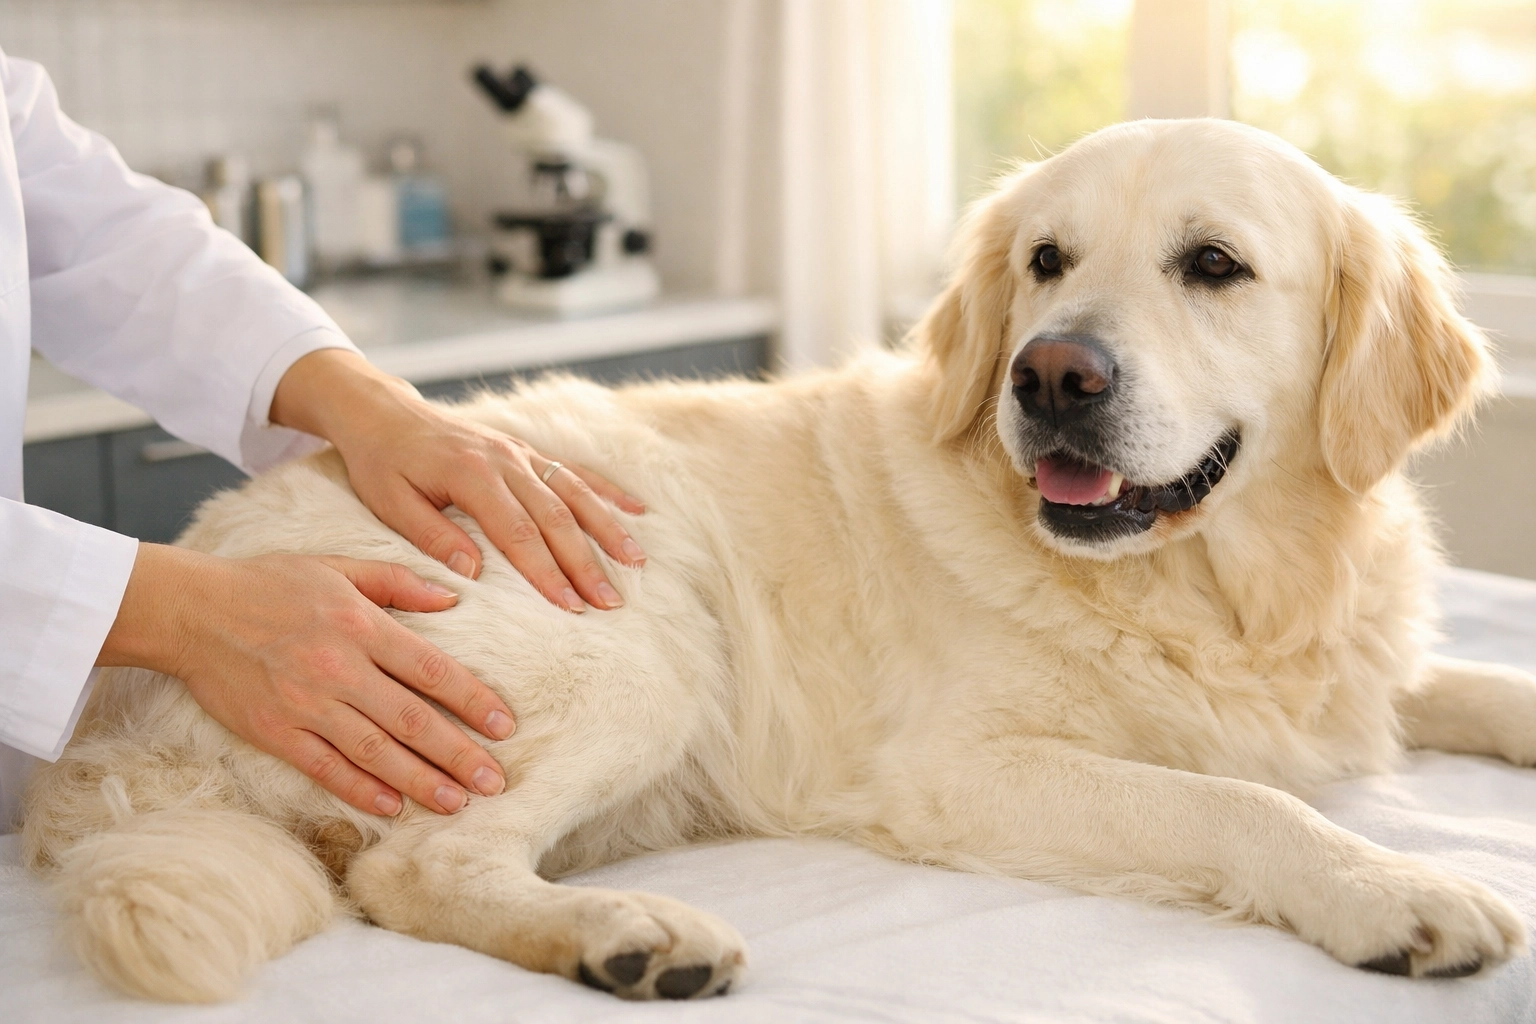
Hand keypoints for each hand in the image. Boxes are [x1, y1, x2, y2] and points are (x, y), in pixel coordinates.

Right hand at [98, 544, 515, 816]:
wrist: (191, 610)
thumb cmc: (268, 584)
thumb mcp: (338, 568)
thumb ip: (397, 582)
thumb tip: (452, 598)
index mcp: (360, 627)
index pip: (431, 671)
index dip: (472, 700)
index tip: (504, 726)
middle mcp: (339, 670)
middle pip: (412, 721)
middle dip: (458, 755)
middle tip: (495, 783)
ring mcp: (306, 705)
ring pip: (375, 752)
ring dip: (420, 782)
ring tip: (456, 803)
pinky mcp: (275, 731)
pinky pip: (325, 768)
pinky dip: (360, 790)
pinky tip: (391, 807)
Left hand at [271, 349, 646, 612]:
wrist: (384, 412)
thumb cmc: (381, 462)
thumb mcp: (389, 502)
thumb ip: (431, 535)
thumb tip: (474, 572)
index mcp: (471, 474)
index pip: (518, 532)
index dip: (547, 572)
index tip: (570, 606)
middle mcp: (506, 460)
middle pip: (556, 517)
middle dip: (586, 563)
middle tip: (610, 602)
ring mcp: (521, 453)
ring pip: (575, 493)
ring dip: (608, 530)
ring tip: (636, 564)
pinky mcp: (527, 450)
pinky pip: (575, 471)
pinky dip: (608, 491)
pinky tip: (637, 511)